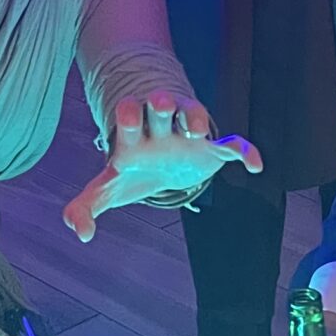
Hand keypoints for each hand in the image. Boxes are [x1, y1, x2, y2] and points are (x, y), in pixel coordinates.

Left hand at [62, 93, 263, 239]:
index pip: (127, 113)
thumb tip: (80, 233)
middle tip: (161, 104)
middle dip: (160, 102)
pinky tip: (255, 166)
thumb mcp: (106, 189)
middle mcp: (160, 127)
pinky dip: (245, 152)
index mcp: (132, 134)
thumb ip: (85, 207)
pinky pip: (232, 145)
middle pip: (160, 104)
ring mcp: (187, 134)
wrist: (162, 165)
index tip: (125, 121)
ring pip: (194, 114)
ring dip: (195, 118)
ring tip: (196, 131)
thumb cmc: (132, 171)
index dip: (127, 115)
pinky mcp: (212, 148)